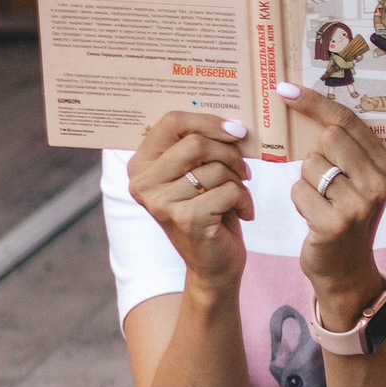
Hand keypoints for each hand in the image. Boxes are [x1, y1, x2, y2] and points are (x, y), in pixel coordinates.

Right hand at [127, 112, 255, 291]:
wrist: (214, 265)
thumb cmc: (210, 212)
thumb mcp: (197, 175)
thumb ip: (199, 147)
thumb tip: (232, 121)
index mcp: (140, 164)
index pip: (172, 122)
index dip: (209, 121)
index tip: (236, 131)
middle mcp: (142, 182)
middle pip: (196, 143)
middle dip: (230, 154)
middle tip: (243, 170)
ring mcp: (160, 201)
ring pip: (216, 169)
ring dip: (239, 182)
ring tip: (238, 197)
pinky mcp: (185, 218)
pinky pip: (228, 191)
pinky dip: (245, 200)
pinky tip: (242, 214)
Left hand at [276, 83, 385, 325]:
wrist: (346, 268)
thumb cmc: (345, 214)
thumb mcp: (357, 180)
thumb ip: (347, 147)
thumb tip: (305, 99)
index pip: (348, 122)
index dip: (315, 103)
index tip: (285, 89)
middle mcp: (379, 184)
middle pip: (328, 139)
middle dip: (316, 154)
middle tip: (325, 180)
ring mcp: (358, 205)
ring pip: (310, 165)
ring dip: (306, 180)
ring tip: (321, 201)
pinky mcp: (334, 223)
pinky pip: (298, 190)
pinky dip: (299, 201)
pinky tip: (314, 216)